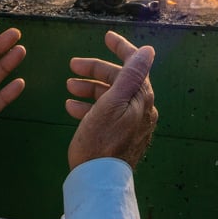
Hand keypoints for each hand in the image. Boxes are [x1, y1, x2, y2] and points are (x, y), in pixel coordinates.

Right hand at [65, 31, 157, 170]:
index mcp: (141, 99)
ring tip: (69, 87)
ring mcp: (130, 124)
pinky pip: (105, 113)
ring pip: (109, 96)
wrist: (98, 181)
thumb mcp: (112, 103)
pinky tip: (72, 107)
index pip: (135, 64)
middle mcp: (140, 110)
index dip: (121, 48)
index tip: (106, 36)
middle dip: (95, 70)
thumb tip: (148, 50)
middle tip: (72, 65)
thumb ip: (130, 75)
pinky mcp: (119, 136)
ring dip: (89, 88)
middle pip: (119, 80)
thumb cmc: (101, 141)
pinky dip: (89, 107)